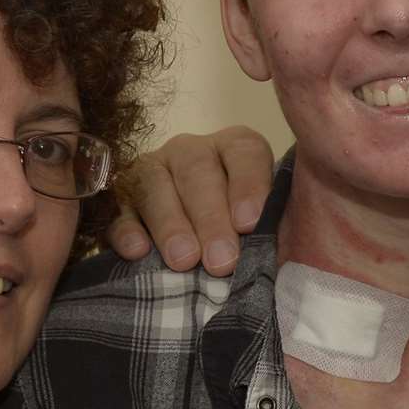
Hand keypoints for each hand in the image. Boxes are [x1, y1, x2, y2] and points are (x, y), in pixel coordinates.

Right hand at [106, 126, 276, 274]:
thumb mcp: (264, 224)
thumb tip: (289, 250)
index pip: (244, 153)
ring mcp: (153, 171)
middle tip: (221, 260)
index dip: (248, 185)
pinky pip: (119, 211)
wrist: (202, 251)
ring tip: (185, 260)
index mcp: (235, 148)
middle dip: (210, 217)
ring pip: (155, 186)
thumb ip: (273, 226)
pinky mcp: (121, 201)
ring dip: (171, 225)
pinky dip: (127, 231)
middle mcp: (192, 152)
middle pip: (197, 171)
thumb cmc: (243, 236)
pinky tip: (138, 252)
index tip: (250, 223)